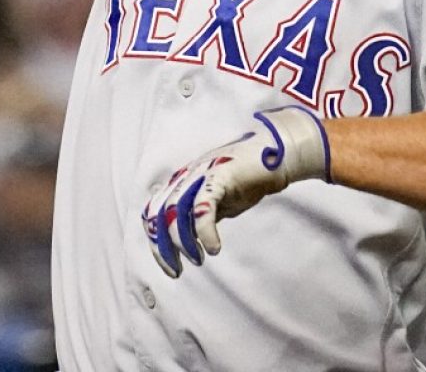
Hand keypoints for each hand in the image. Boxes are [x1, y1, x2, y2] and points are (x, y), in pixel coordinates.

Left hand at [142, 106, 329, 277]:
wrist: (272, 155)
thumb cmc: (244, 178)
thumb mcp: (216, 200)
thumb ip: (199, 213)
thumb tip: (186, 237)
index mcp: (181, 182)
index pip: (153, 210)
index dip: (155, 239)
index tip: (168, 263)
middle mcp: (185, 177)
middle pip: (159, 213)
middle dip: (162, 247)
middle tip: (176, 271)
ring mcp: (200, 175)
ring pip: (176, 210)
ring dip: (183, 241)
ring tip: (197, 258)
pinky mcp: (218, 177)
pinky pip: (203, 207)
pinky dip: (205, 231)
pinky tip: (214, 248)